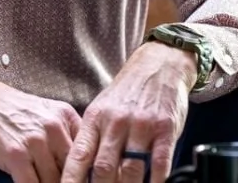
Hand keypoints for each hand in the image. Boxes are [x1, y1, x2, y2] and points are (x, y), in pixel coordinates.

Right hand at [0, 70, 81, 182]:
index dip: (88, 174)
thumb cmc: (10, 110)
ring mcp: (35, 142)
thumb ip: (66, 134)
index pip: (89, 153)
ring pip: (54, 182)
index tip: (88, 181)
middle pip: (73, 170)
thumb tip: (82, 165)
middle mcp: (54, 128)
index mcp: (66, 116)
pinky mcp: (15, 154)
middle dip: (69, 182)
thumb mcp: (45, 112)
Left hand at [60, 43, 194, 182]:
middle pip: (104, 168)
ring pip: (131, 169)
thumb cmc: (126, 93)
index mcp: (95, 119)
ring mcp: (141, 126)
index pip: (79, 156)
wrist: (158, 66)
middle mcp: (116, 122)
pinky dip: (155, 181)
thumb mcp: (101, 109)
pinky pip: (159, 163)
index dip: (72, 179)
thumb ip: (93, 138)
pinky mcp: (165, 129)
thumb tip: (81, 170)